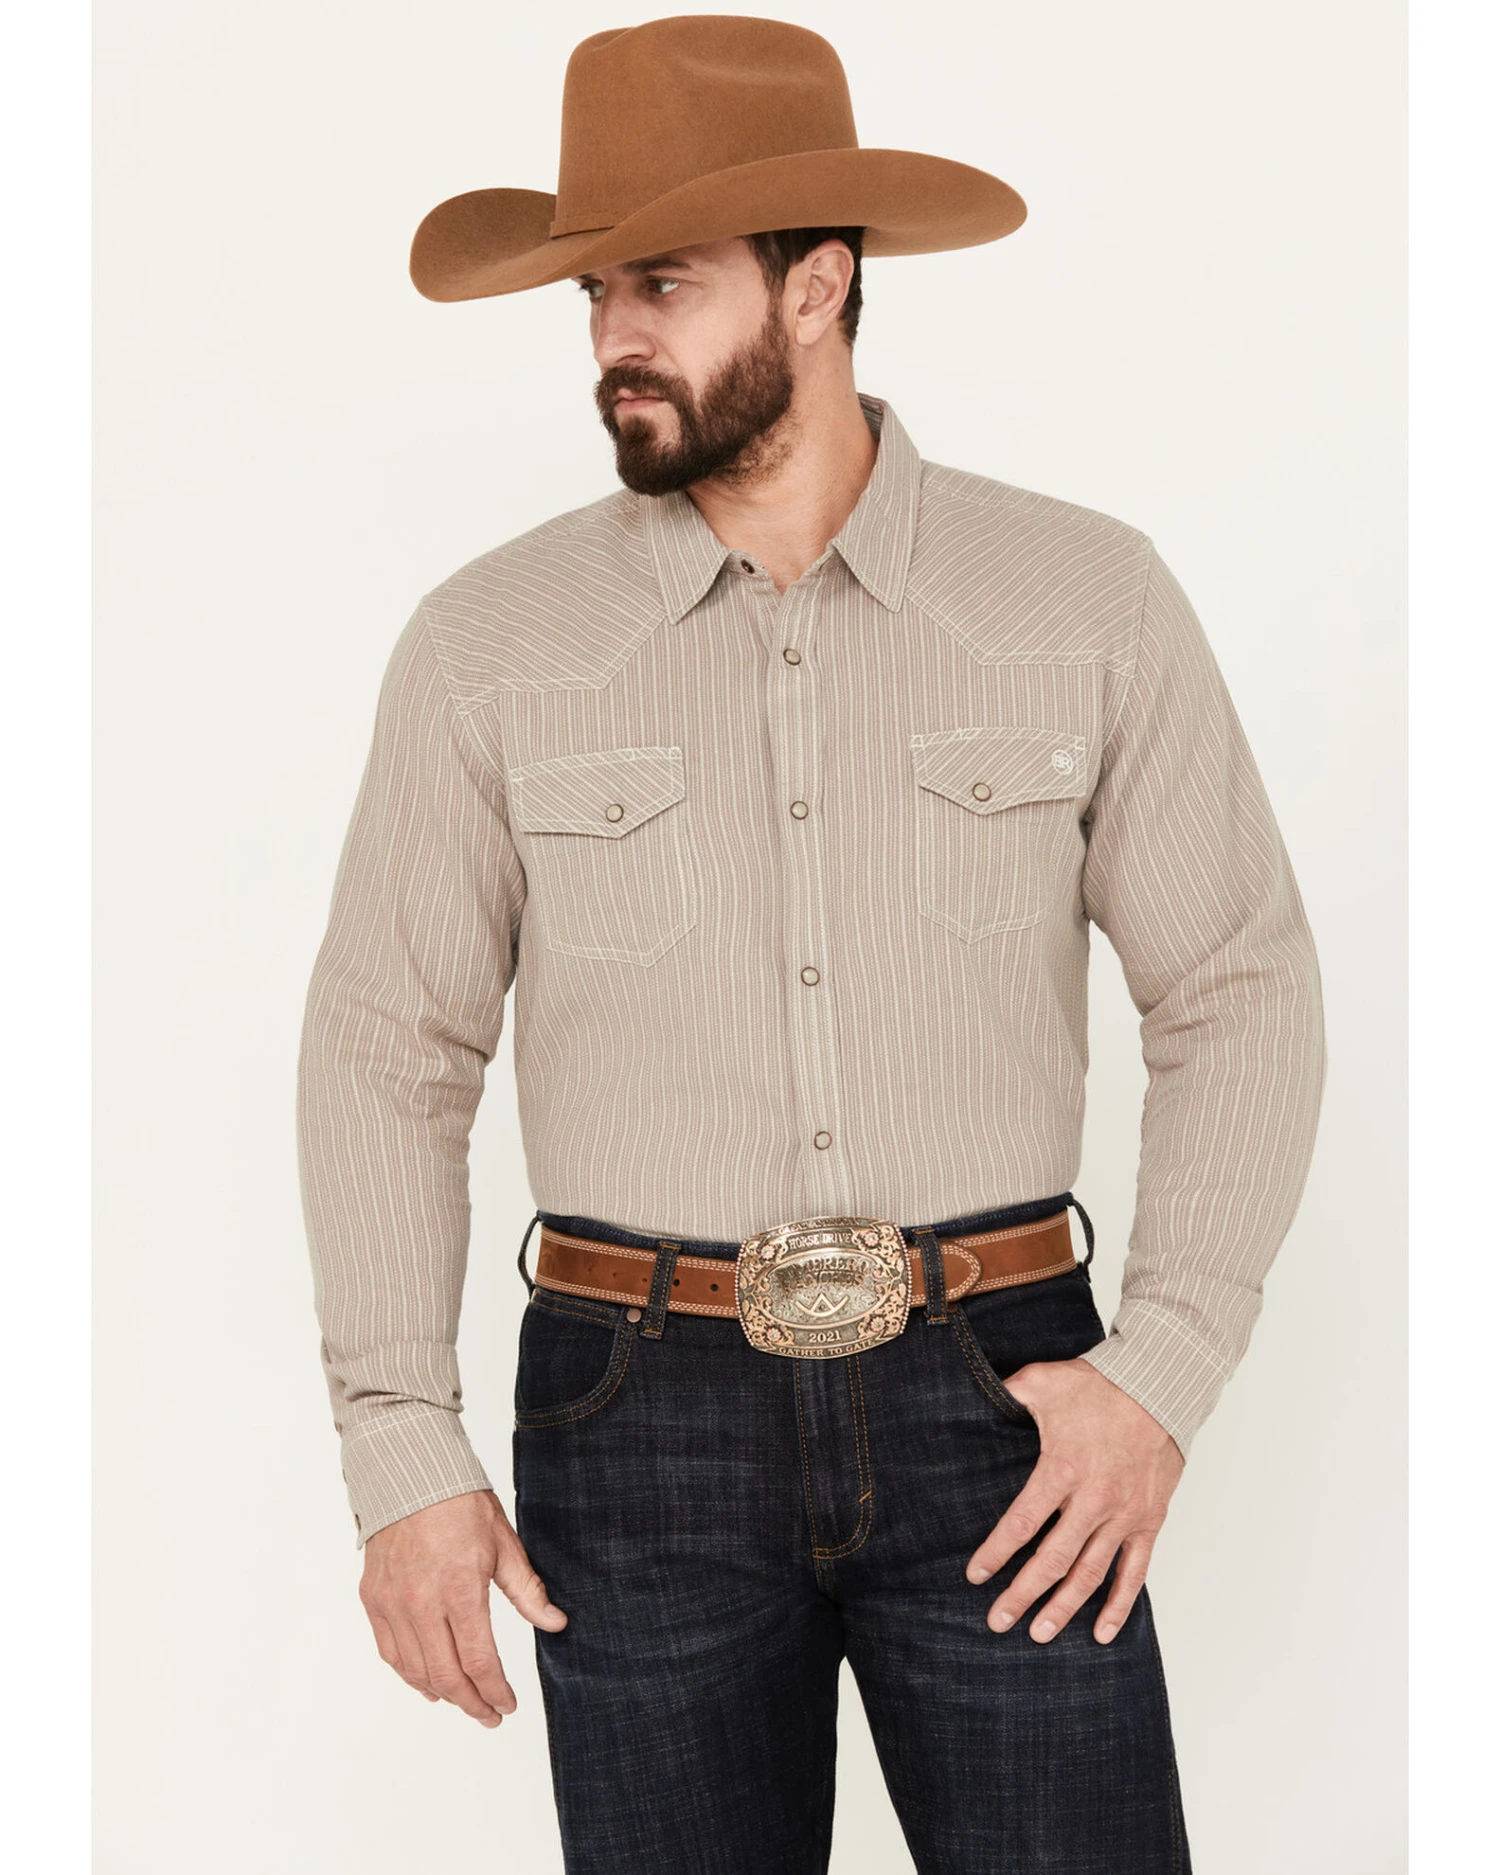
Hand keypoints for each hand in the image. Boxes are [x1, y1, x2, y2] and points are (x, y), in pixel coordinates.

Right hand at [359, 1489, 566, 1727]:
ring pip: (416, 1670)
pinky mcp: (373, 1598)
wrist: (409, 1474)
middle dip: (472, 1703)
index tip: (508, 1705)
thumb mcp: (504, 1543)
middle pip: (447, 1675)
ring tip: (464, 1701)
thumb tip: (555, 1623)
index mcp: (460, 1588)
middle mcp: (422, 1602)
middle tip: (490, 1715)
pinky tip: (427, 1683)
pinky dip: (409, 1675)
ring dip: (442, 1693)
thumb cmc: (460, 1502)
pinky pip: (390, 1652)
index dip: (496, 1690)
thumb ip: (527, 1590)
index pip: (479, 1660)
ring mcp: (393, 1602)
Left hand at [966, 1359, 1183, 1644]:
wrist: (1159, 1387)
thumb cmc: (1098, 1385)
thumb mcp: (1043, 1381)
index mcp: (1063, 1469)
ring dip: (1064, 1607)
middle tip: (998, 1621)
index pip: (1022, 1522)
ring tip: (1039, 1634)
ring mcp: (1124, 1515)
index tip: (975, 1575)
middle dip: (1022, 1594)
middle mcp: (1094, 1500)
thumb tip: (971, 1393)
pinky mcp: (1149, 1521)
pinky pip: (1134, 1572)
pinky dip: (1119, 1605)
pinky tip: (1101, 1632)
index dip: (996, 1552)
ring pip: (1090, 1574)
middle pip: (1052, 1560)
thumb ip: (1007, 1394)